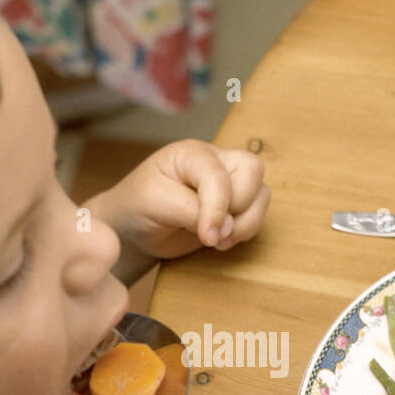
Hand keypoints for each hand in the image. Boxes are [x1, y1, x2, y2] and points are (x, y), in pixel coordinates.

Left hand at [90, 139, 269, 259]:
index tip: (208, 236)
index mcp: (191, 153)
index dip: (218, 207)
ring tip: (217, 240)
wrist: (134, 229)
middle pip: (252, 170)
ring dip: (246, 223)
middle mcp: (214, 161)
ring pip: (261, 193)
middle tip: (210, 231)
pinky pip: (258, 213)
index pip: (218, 174)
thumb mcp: (155, 204)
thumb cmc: (137, 208)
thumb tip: (227, 227)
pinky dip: (246, 231)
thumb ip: (190, 211)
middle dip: (237, 207)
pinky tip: (220, 240)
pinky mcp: (235, 205)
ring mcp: (228, 182)